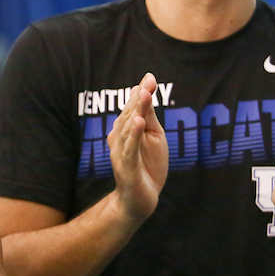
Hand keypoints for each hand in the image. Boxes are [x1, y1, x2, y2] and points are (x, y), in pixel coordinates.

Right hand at [106, 72, 167, 222]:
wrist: (140, 198)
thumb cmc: (148, 165)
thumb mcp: (154, 137)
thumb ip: (149, 116)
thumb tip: (145, 91)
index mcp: (127, 129)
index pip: (135, 108)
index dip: (142, 92)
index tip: (150, 77)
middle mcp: (120, 138)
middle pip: (131, 115)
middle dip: (140, 98)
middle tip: (149, 83)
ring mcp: (121, 152)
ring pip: (129, 129)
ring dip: (136, 112)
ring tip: (144, 96)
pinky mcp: (127, 167)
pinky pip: (130, 149)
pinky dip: (134, 136)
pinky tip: (139, 123)